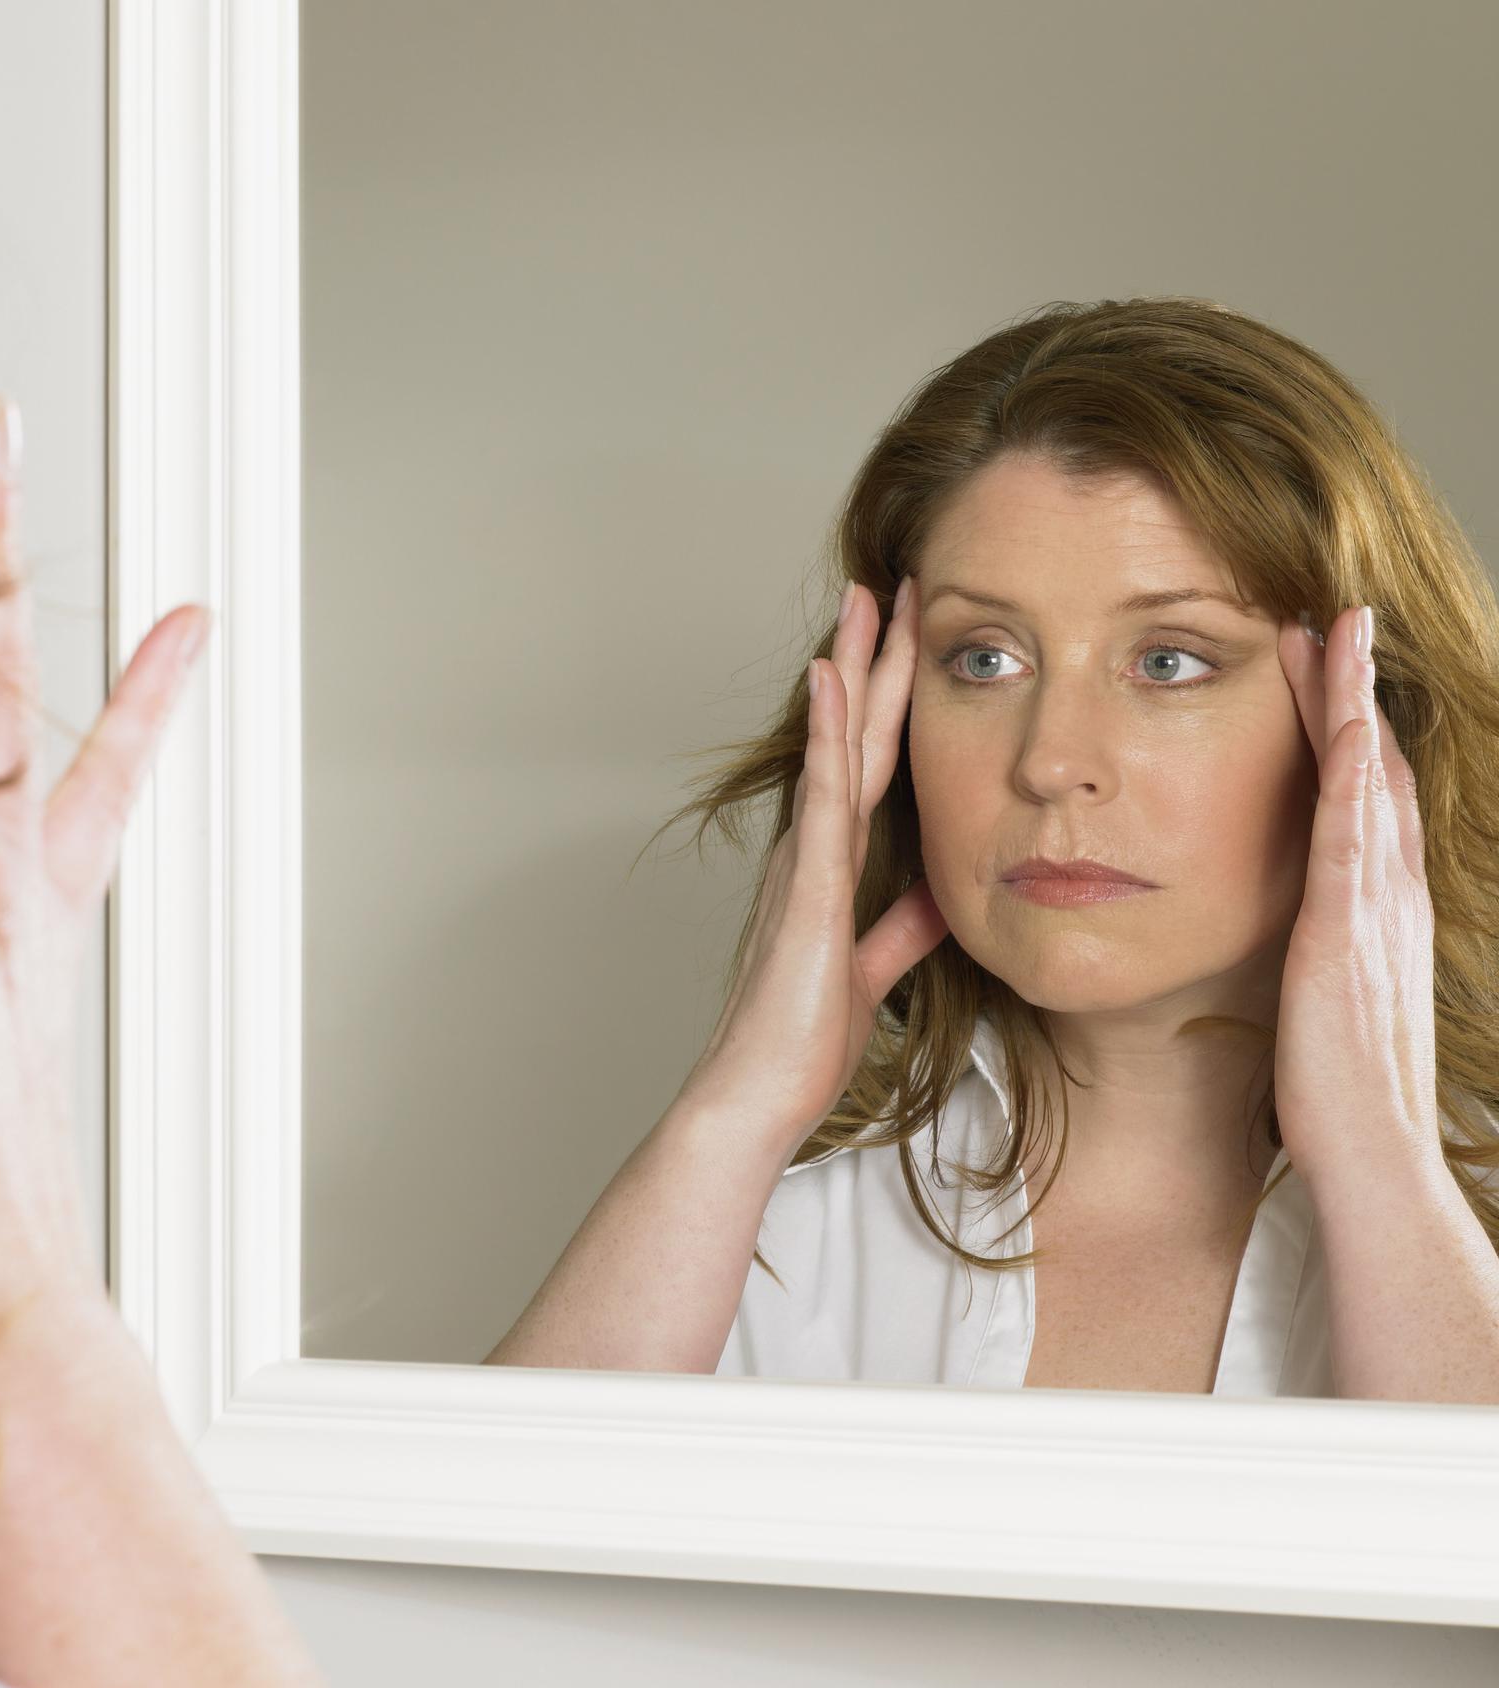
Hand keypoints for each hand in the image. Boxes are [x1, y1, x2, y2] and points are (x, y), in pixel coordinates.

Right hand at [686, 576, 950, 1158]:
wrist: (759, 1093)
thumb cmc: (801, 1042)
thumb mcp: (873, 970)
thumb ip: (903, 926)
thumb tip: (940, 893)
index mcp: (830, 866)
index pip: (867, 762)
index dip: (886, 699)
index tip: (908, 638)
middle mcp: (812, 849)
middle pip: (849, 733)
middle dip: (871, 657)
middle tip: (888, 582)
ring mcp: (805, 861)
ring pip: (835, 744)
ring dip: (850, 669)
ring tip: (864, 600)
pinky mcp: (809, 887)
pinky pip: (824, 795)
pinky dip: (826, 732)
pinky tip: (831, 682)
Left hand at [1272, 605, 1440, 1188]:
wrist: (1373, 1158)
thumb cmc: (1335, 1098)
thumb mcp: (1319, 1007)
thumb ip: (1309, 962)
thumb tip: (1286, 943)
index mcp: (1373, 914)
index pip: (1361, 801)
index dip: (1345, 734)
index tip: (1320, 675)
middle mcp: (1387, 898)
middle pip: (1374, 770)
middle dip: (1350, 693)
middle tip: (1327, 620)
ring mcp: (1376, 911)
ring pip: (1370, 782)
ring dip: (1351, 703)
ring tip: (1330, 632)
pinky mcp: (1350, 934)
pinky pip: (1356, 838)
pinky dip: (1356, 776)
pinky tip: (1348, 726)